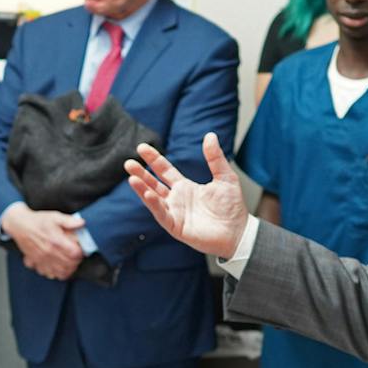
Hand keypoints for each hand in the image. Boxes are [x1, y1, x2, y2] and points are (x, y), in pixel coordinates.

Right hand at [3, 202, 85, 280]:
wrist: (19, 225)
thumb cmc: (38, 221)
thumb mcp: (55, 216)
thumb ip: (69, 221)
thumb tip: (81, 223)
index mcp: (56, 241)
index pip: (75, 254)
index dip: (81, 252)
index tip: (81, 249)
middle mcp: (49, 253)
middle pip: (70, 265)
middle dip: (76, 261)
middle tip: (76, 256)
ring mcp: (42, 260)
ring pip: (61, 273)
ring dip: (68, 270)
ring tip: (70, 263)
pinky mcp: (36, 263)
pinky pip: (49, 275)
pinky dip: (56, 273)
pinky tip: (58, 266)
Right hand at [125, 135, 247, 258]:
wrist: (239, 231)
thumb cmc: (232, 207)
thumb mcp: (225, 177)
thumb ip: (215, 158)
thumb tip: (210, 135)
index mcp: (185, 187)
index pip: (164, 170)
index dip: (153, 159)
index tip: (142, 148)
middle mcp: (177, 199)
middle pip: (153, 183)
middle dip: (141, 173)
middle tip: (128, 163)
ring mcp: (175, 213)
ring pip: (153, 199)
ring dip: (142, 189)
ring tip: (132, 177)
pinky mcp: (177, 227)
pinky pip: (162, 214)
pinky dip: (154, 204)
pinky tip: (147, 193)